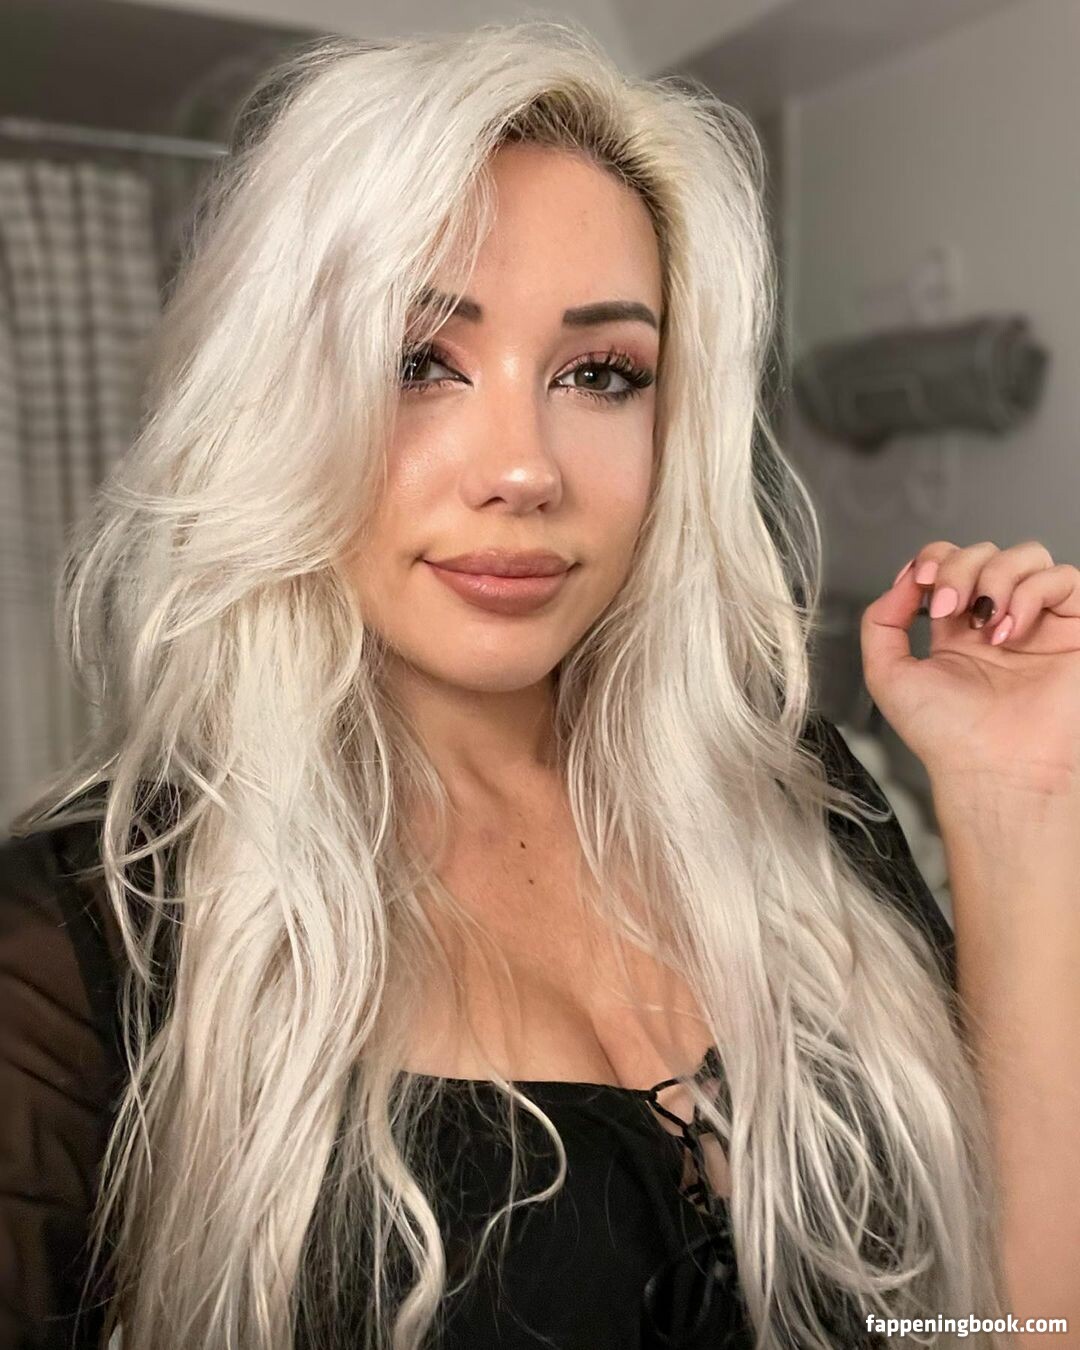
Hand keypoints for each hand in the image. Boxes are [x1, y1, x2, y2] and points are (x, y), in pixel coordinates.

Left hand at [860, 540, 1079, 796]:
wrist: (990, 766)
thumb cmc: (946, 735)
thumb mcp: (887, 673)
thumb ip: (881, 620)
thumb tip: (904, 580)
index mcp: (956, 629)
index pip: (950, 561)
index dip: (935, 558)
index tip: (922, 583)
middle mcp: (998, 621)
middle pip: (985, 552)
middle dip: (960, 568)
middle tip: (950, 608)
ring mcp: (1038, 624)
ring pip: (1028, 555)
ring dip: (997, 577)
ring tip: (985, 624)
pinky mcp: (1076, 631)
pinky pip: (1065, 578)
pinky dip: (1033, 593)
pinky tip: (1011, 631)